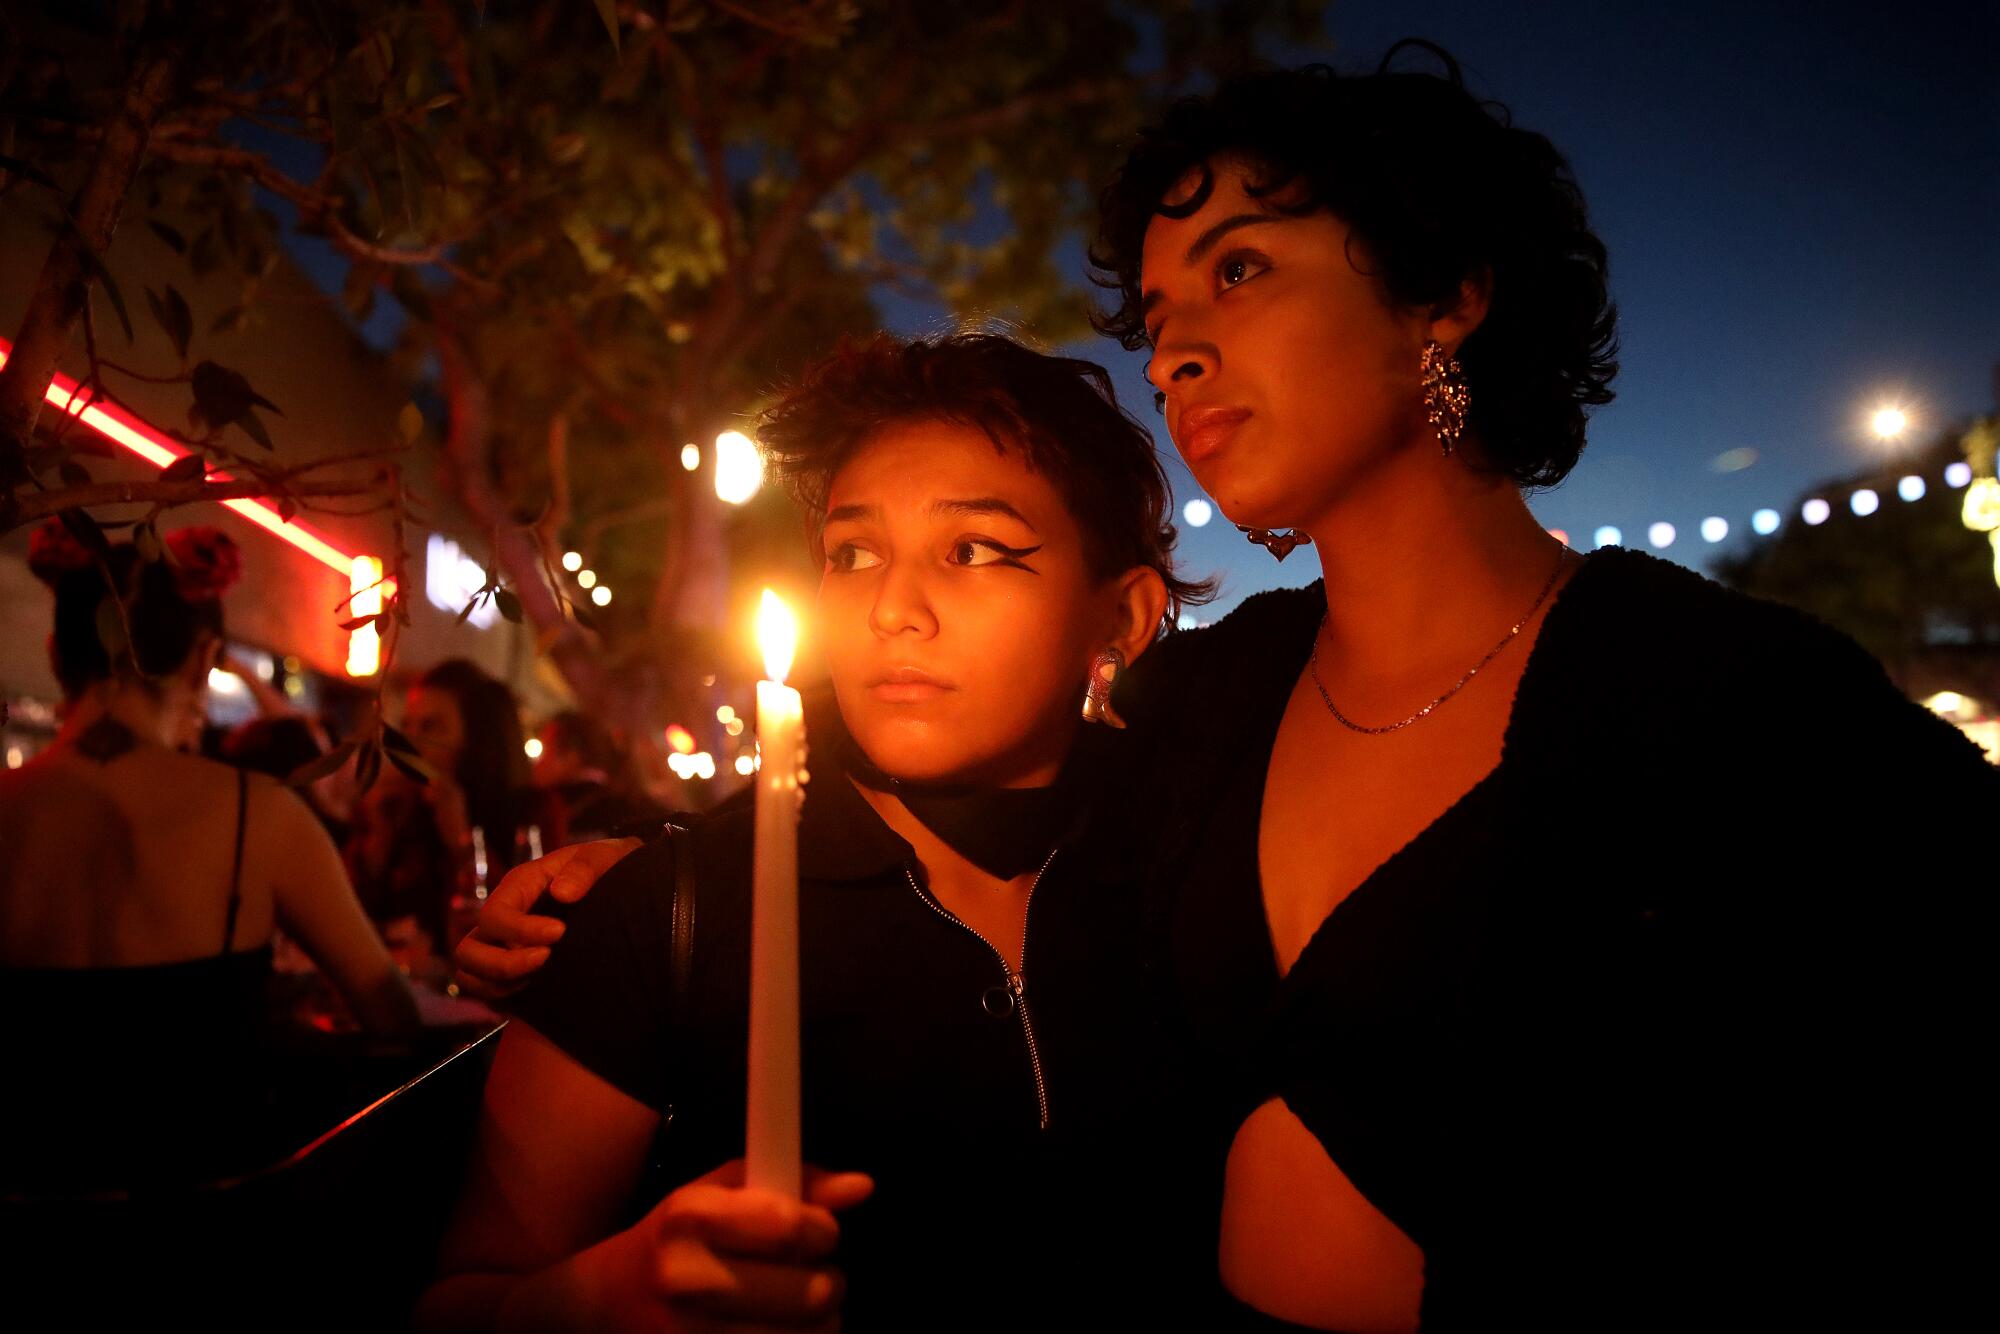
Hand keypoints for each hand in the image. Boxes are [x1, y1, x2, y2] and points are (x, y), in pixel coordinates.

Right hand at [451, 837, 642, 1000]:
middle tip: (547, 959)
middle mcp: (503, 919)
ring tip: (540, 978)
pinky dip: (505, 997)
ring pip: (469, 975)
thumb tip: (562, 893)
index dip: (519, 930)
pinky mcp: (514, 972)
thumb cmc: (608, 869)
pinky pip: (488, 992)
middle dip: (502, 964)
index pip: (495, 915)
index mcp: (518, 887)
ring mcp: (503, 946)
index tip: (560, 933)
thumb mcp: (603, 857)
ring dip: (499, 984)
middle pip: (468, 952)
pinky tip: (542, 988)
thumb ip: (584, 869)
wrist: (625, 890)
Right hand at [616, 1159, 873, 1331]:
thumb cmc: (681, 1236)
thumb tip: (862, 1187)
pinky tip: (776, 1330)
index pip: (793, 1226)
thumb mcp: (724, 1190)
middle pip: (815, 1293)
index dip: (822, 1229)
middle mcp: (689, 1281)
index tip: (814, 1232)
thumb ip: (797, 1182)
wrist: (609, 1300)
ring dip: (818, 1323)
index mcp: (692, 1219)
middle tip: (807, 1277)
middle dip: (828, 1281)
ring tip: (791, 1308)